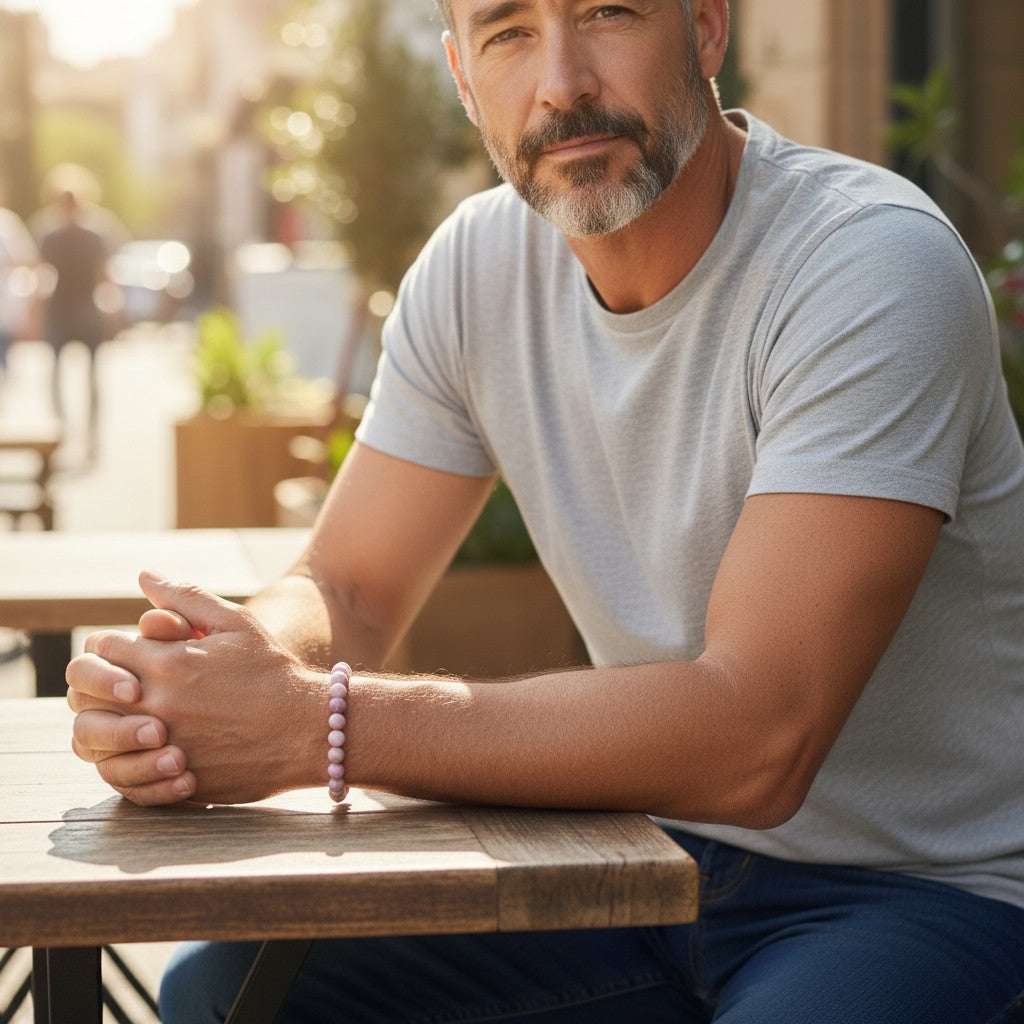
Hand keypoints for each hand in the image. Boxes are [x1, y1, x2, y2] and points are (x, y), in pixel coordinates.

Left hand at [67, 572, 322, 805]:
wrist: (307, 728)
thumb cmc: (272, 671)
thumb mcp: (236, 623)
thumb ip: (186, 598)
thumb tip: (145, 577)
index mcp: (167, 661)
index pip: (101, 648)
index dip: (108, 647)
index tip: (126, 653)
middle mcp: (156, 704)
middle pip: (84, 693)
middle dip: (94, 686)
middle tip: (118, 687)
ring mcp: (160, 747)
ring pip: (91, 739)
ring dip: (101, 726)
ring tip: (126, 719)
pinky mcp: (171, 780)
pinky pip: (118, 775)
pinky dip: (120, 763)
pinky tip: (142, 750)